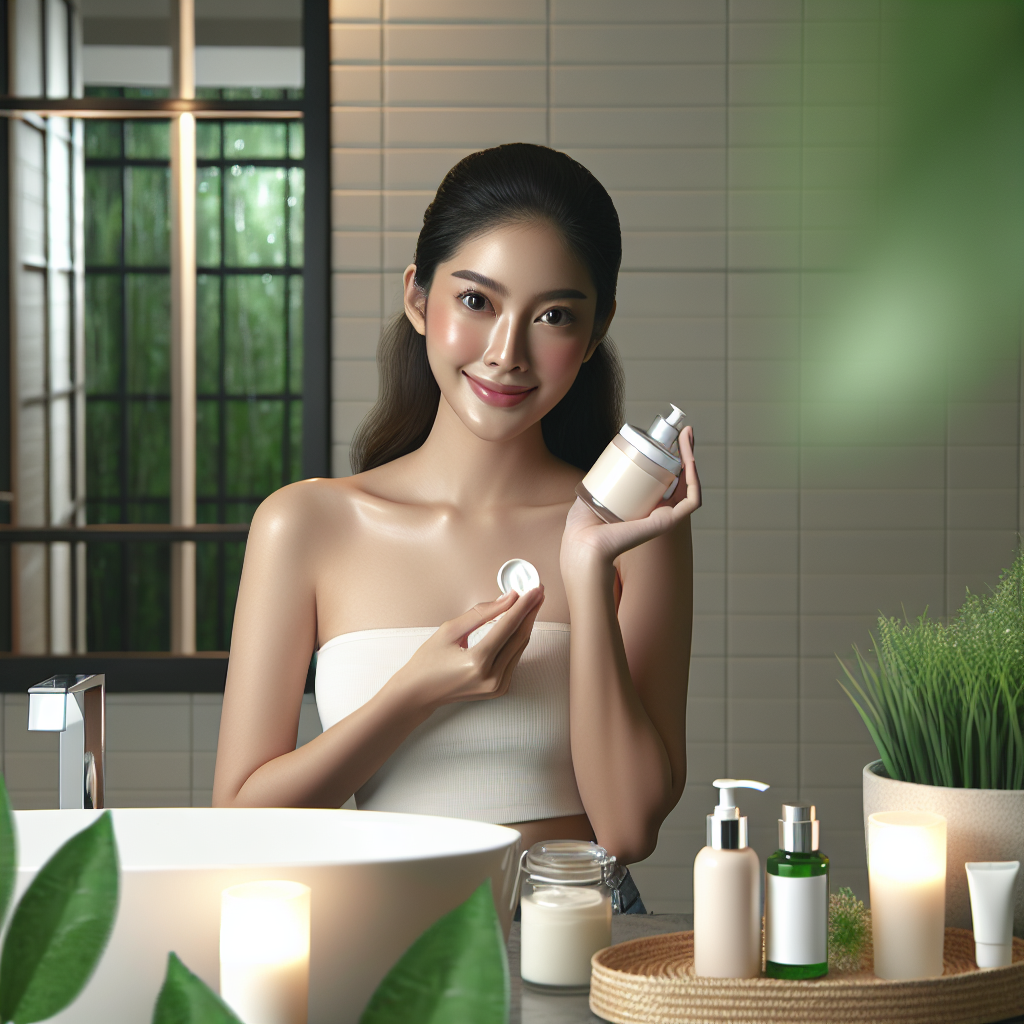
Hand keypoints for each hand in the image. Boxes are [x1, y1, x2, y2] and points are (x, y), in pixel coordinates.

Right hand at [390, 586, 544, 711]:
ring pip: (520, 648)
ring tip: (531, 603)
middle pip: (520, 637)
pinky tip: (518, 624)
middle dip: (530, 611)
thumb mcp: (449, 630)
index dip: (523, 605)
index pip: (508, 626)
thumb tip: (508, 599)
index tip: (534, 589)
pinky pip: (514, 658)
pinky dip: (517, 640)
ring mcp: (497, 686)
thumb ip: (482, 613)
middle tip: (537, 591)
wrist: (419, 693)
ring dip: (526, 624)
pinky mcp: (499, 689)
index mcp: (477, 662)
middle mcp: (492, 677)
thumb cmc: (428, 662)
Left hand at [561, 425, 700, 575]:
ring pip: (689, 486)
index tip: (669, 438)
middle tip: (684, 431)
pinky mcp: (667, 523)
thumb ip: (599, 482)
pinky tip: (690, 461)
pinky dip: (694, 479)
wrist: (583, 544)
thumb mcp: (592, 495)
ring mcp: (664, 518)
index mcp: (642, 508)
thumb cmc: (581, 527)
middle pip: (680, 479)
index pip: (664, 480)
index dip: (671, 459)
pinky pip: (691, 500)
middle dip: (685, 453)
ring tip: (687, 437)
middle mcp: (657, 512)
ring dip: (692, 459)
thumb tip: (605, 463)